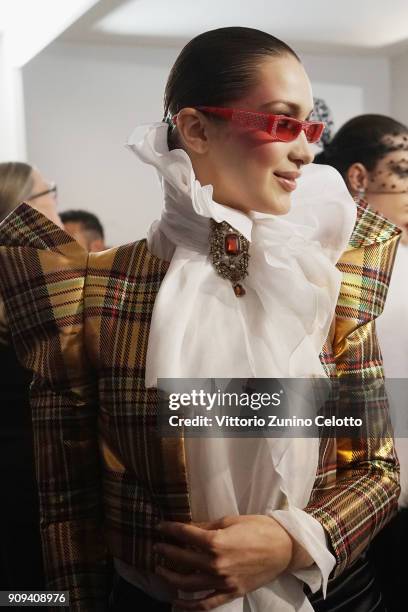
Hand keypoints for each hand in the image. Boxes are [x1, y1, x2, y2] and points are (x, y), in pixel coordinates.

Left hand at [154, 514, 312, 610]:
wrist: (284, 548)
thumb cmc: (259, 528)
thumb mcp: (230, 521)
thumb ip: (207, 526)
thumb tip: (188, 528)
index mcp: (216, 541)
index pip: (185, 535)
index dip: (169, 529)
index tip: (159, 527)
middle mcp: (216, 564)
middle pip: (182, 559)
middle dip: (166, 551)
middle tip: (157, 546)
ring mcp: (222, 582)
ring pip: (187, 584)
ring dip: (170, 577)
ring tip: (160, 569)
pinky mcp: (230, 593)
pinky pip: (205, 604)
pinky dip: (188, 606)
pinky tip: (175, 601)